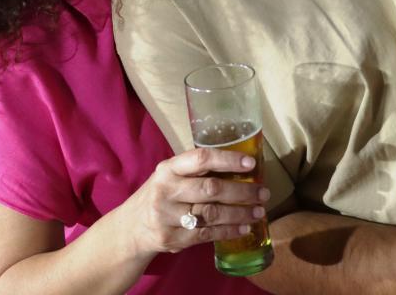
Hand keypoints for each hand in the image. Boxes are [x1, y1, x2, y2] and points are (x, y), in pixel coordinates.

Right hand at [122, 147, 268, 256]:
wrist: (132, 227)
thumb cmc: (160, 195)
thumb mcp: (169, 176)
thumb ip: (195, 171)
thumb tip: (239, 168)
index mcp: (168, 169)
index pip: (201, 158)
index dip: (228, 160)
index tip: (250, 164)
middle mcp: (167, 190)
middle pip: (211, 189)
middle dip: (242, 191)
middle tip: (263, 193)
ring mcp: (169, 216)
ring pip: (213, 214)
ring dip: (240, 213)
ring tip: (258, 211)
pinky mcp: (174, 238)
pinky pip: (208, 234)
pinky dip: (229, 231)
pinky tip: (244, 228)